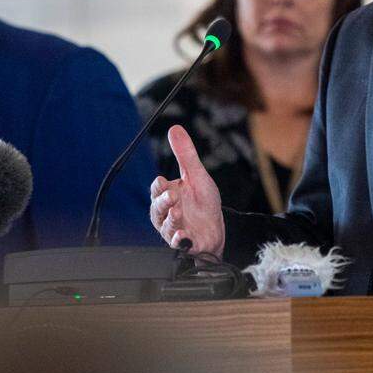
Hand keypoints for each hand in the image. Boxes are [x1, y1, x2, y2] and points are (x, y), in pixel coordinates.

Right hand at [149, 125, 224, 255]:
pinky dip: (179, 241)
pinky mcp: (185, 244)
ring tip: (177, 213)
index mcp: (168, 195)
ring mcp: (174, 229)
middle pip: (158, 208)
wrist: (215, 228)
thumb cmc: (203, 202)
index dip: (159, 186)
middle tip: (172, 196)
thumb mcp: (196, 175)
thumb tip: (175, 128)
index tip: (163, 181)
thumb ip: (185, 154)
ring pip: (166, 226)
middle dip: (163, 202)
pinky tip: (183, 237)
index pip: (157, 189)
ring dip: (171, 220)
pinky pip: (178, 244)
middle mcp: (166, 213)